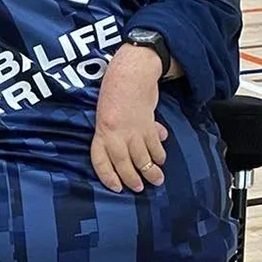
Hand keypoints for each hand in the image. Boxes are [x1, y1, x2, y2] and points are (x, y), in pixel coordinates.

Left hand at [91, 45, 167, 193]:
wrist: (131, 73)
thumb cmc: (116, 92)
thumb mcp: (107, 113)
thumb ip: (116, 132)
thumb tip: (131, 145)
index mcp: (100, 132)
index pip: (100, 160)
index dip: (107, 176)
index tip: (116, 187)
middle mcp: (114, 133)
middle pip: (123, 163)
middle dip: (132, 178)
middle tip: (139, 188)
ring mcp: (132, 130)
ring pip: (142, 157)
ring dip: (150, 170)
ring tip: (157, 180)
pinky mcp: (147, 124)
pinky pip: (154, 144)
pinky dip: (159, 152)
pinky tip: (162, 159)